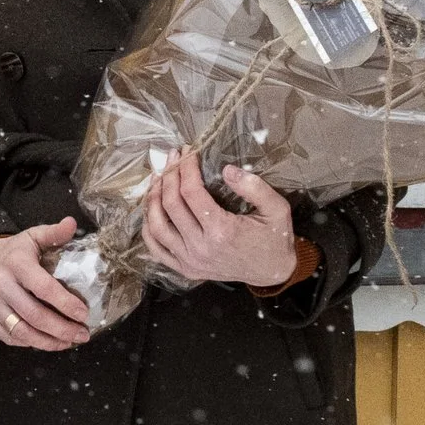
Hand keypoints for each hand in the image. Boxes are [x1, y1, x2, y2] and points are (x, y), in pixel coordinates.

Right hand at [0, 216, 90, 349]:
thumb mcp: (34, 237)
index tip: (84, 314)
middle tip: (82, 334)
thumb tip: (72, 224)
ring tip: (68, 342)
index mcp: (15, 263)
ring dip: (48, 342)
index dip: (65, 303)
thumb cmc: (16, 251)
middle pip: (33, 315)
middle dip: (62, 329)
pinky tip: (46, 341)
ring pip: (21, 331)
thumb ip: (54, 233)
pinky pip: (8, 337)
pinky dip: (30, 343)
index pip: (43, 288)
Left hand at [141, 149, 297, 286]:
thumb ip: (254, 187)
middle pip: (171, 205)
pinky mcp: (185, 269)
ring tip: (158, 178)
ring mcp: (190, 261)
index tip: (188, 152)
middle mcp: (201, 247)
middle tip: (173, 157)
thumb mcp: (277, 209)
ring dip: (153, 199)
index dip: (186, 168)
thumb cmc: (275, 238)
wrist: (273, 272)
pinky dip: (148, 228)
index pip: (191, 192)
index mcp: (222, 231)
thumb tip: (227, 170)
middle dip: (169, 175)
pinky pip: (156, 249)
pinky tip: (151, 209)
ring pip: (157, 226)